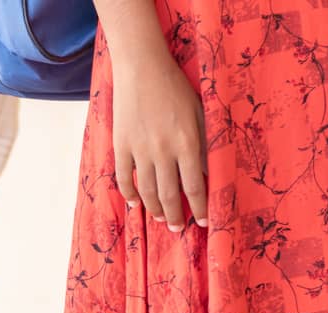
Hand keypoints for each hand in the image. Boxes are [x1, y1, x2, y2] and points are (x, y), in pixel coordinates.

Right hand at [112, 52, 206, 230]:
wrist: (142, 68)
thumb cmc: (175, 88)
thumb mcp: (198, 113)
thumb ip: (203, 144)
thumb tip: (206, 174)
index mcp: (187, 142)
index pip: (194, 186)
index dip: (199, 208)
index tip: (203, 222)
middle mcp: (163, 151)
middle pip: (170, 194)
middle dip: (175, 216)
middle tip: (178, 228)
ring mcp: (139, 150)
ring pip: (147, 191)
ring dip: (154, 209)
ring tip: (160, 218)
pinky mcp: (121, 146)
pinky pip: (124, 178)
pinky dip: (130, 193)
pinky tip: (136, 202)